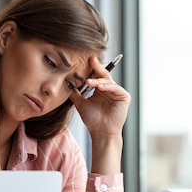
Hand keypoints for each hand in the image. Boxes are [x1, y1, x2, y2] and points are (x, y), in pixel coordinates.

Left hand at [69, 57, 130, 173]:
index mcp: (101, 89)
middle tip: (90, 60)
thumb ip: (75, 93)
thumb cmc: (92, 120)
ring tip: (88, 81)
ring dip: (98, 80)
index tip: (85, 60)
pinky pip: (115, 88)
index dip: (91, 68)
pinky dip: (106, 86)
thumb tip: (67, 84)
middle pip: (103, 75)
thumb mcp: (80, 103)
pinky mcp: (124, 96)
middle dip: (96, 67)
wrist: (100, 132)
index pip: (96, 75)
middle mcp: (110, 89)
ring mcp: (117, 92)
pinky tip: (98, 87)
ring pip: (108, 81)